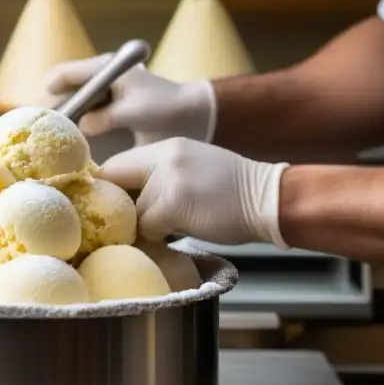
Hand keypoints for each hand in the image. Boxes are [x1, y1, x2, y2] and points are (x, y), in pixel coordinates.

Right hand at [43, 54, 216, 145]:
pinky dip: (77, 126)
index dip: (45, 94)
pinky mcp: (113, 108)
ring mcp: (107, 92)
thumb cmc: (168, 109)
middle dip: (50, 110)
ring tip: (53, 142)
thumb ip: (105, 117)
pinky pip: (86, 114)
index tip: (36, 118)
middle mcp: (102, 76)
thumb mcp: (135, 112)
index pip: (62, 74)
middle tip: (40, 135)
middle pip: (63, 89)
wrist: (197, 116)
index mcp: (105, 68)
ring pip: (73, 103)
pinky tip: (73, 144)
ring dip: (64, 120)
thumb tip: (80, 126)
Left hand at [101, 138, 289, 246]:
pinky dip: (161, 237)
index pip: (117, 164)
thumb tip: (127, 204)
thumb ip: (160, 178)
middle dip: (121, 206)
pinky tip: (184, 232)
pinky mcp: (174, 203)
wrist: (271, 198)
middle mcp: (164, 156)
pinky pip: (148, 228)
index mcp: (167, 148)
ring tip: (176, 226)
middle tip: (138, 222)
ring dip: (147, 225)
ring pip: (133, 211)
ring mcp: (168, 178)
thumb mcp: (193, 171)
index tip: (117, 207)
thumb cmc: (236, 193)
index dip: (112, 188)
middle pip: (115, 182)